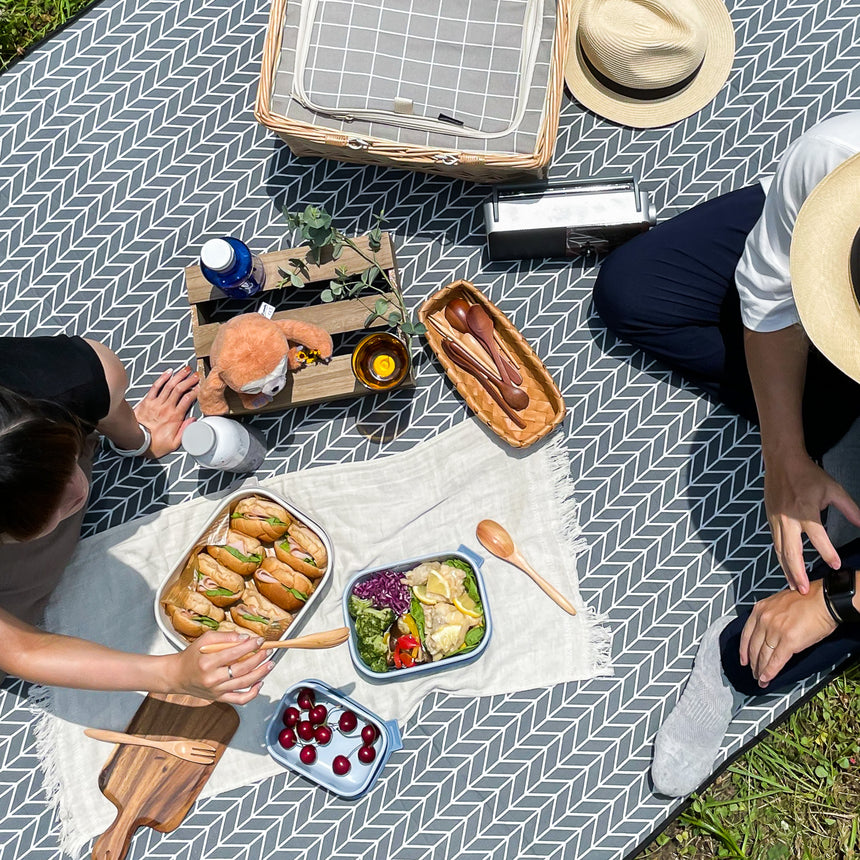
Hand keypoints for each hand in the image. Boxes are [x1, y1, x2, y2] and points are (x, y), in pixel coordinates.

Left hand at [134, 367, 198, 458]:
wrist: (135, 442)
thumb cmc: (154, 444)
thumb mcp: (174, 444)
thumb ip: (185, 431)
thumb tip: (194, 420)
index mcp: (175, 417)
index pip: (188, 399)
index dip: (196, 391)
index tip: (201, 386)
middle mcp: (166, 408)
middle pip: (180, 389)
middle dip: (189, 380)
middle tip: (196, 375)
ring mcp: (156, 403)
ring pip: (169, 385)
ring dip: (179, 376)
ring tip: (186, 370)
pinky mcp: (147, 401)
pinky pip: (156, 386)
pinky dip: (163, 378)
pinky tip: (169, 372)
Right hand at [168, 631, 273, 703]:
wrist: (177, 675)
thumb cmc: (191, 656)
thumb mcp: (205, 639)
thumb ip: (225, 637)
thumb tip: (244, 637)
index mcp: (207, 662)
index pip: (234, 653)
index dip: (250, 646)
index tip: (259, 641)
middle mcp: (212, 678)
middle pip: (242, 669)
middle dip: (258, 658)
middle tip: (267, 651)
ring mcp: (216, 690)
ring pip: (244, 683)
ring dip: (260, 673)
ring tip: (269, 664)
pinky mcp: (218, 698)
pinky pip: (239, 699)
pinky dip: (252, 693)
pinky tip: (260, 683)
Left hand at [739, 579, 836, 687]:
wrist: (824, 600)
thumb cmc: (808, 601)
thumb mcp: (779, 604)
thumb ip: (770, 617)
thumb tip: (767, 634)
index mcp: (760, 609)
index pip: (746, 634)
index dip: (743, 650)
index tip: (743, 659)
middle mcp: (764, 619)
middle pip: (753, 647)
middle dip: (753, 663)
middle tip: (753, 672)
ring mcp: (775, 630)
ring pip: (763, 655)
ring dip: (760, 670)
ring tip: (760, 679)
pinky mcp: (788, 641)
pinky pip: (776, 660)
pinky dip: (770, 672)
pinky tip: (767, 678)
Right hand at [763, 454, 859, 592]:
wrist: (781, 462)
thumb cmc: (806, 474)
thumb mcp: (833, 490)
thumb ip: (850, 509)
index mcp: (805, 511)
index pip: (817, 537)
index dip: (827, 552)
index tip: (836, 565)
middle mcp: (788, 519)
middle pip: (791, 552)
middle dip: (797, 573)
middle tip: (803, 590)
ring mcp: (777, 521)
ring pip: (780, 551)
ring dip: (787, 570)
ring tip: (793, 585)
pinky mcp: (771, 521)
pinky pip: (775, 544)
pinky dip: (781, 559)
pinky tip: (785, 568)